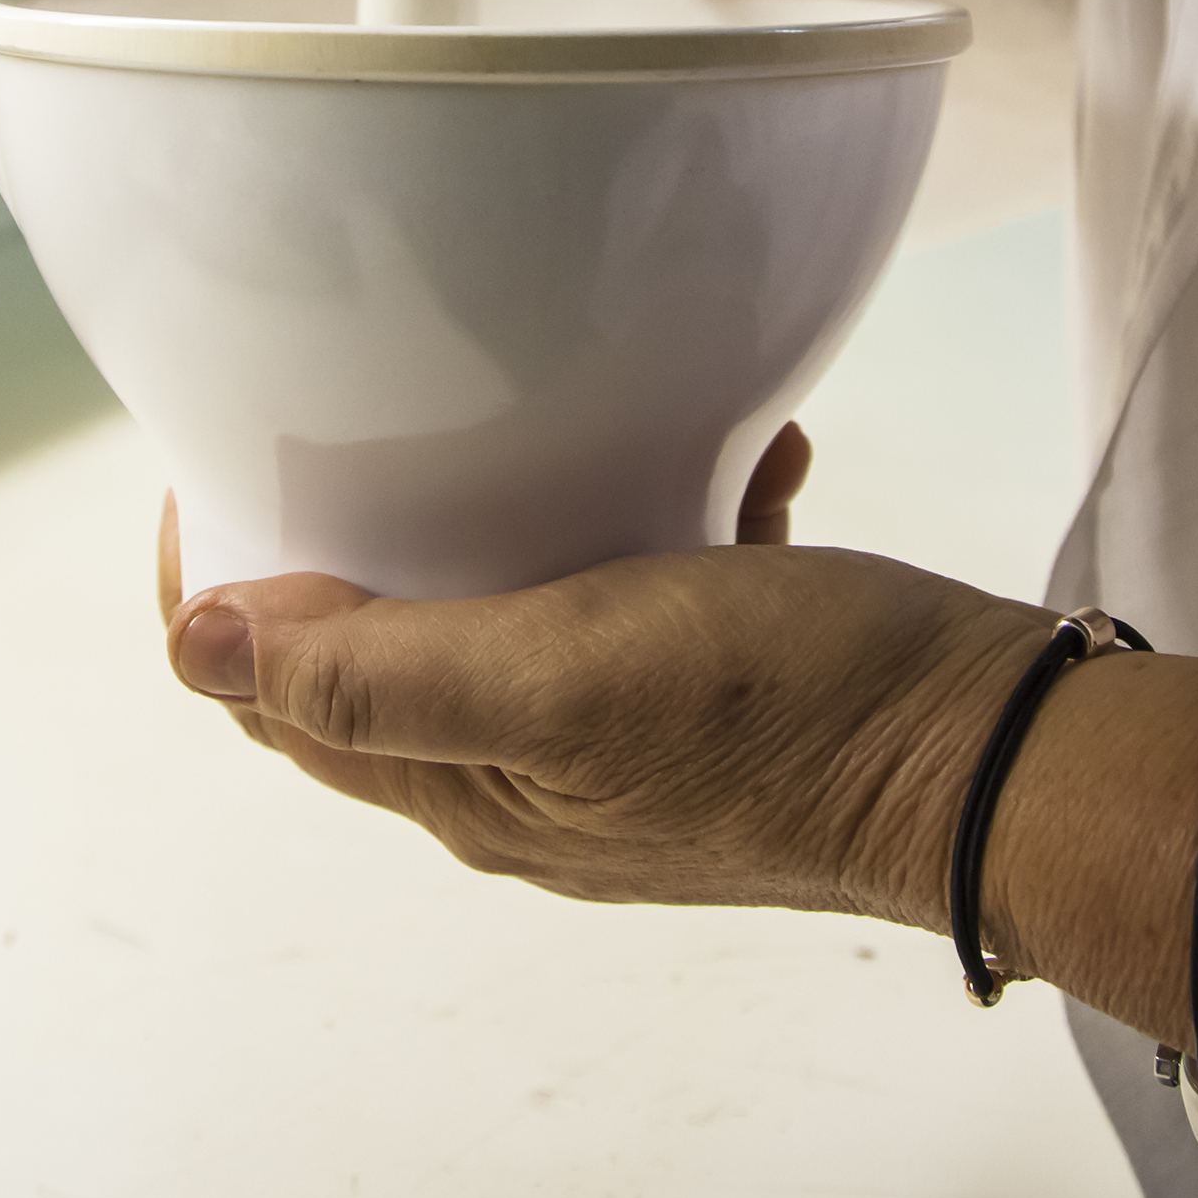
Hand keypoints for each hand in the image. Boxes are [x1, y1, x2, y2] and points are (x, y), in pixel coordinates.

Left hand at [158, 422, 1197, 1048]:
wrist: (995, 749)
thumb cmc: (789, 716)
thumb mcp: (562, 676)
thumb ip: (380, 671)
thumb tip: (202, 650)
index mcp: (467, 785)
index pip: (278, 699)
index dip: (225, 593)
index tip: (230, 468)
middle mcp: (526, 772)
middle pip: (385, 638)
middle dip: (373, 525)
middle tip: (390, 412)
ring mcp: (618, 730)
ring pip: (511, 594)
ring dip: (535, 501)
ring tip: (594, 422)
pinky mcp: (702, 681)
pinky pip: (638, 577)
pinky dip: (662, 503)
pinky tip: (727, 457)